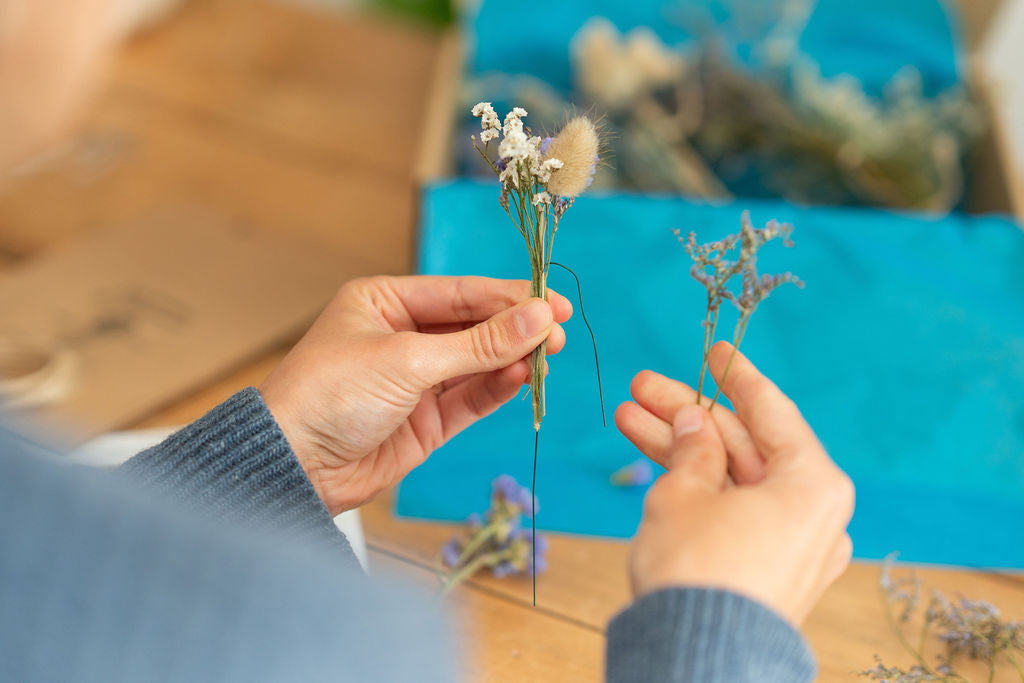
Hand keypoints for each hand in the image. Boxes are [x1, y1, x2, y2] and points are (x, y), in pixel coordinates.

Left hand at [259, 275, 571, 515]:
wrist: (294, 467)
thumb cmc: (330, 395)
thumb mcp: (408, 359)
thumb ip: (478, 343)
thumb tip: (538, 317)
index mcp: (385, 302)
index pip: (460, 292)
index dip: (509, 297)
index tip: (553, 302)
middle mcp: (402, 336)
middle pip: (473, 326)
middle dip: (516, 329)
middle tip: (558, 332)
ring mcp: (415, 380)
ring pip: (477, 363)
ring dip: (512, 359)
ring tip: (548, 355)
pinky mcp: (425, 420)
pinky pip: (470, 397)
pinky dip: (498, 388)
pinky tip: (522, 377)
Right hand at [614, 342, 853, 625]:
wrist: (695, 660)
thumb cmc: (699, 570)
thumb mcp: (686, 492)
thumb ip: (692, 446)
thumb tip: (692, 421)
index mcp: (814, 484)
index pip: (772, 412)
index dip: (736, 377)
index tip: (713, 348)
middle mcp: (812, 513)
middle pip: (744, 445)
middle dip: (686, 415)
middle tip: (640, 387)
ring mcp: (789, 544)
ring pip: (730, 477)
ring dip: (678, 446)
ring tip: (627, 415)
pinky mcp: (764, 568)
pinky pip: (731, 510)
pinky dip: (694, 486)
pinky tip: (650, 457)